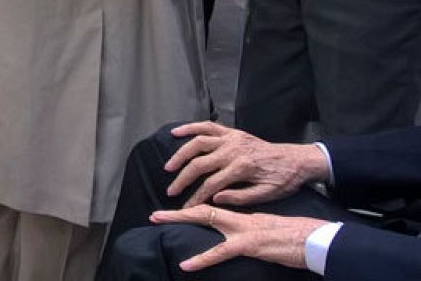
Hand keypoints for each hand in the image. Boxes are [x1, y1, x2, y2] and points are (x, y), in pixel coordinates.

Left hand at [150, 205, 325, 271]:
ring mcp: (245, 230)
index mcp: (246, 217)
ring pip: (207, 221)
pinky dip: (202, 258)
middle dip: (178, 212)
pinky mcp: (250, 245)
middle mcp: (242, 219)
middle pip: (204, 210)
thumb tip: (236, 233)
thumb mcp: (270, 231)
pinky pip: (221, 252)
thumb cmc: (298, 239)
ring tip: (159, 221)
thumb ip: (251, 228)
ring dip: (180, 220)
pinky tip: (186, 264)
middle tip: (155, 215)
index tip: (176, 211)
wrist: (317, 240)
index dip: (194, 208)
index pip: (214, 209)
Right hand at [164, 121, 328, 207]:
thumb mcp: (267, 194)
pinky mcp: (232, 132)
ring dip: (180, 154)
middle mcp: (233, 150)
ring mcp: (232, 138)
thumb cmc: (283, 180)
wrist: (297, 160)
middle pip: (199, 164)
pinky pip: (207, 126)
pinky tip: (175, 132)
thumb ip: (241, 197)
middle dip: (182, 179)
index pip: (211, 184)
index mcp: (242, 168)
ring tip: (169, 167)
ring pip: (198, 143)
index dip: (196, 197)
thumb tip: (216, 198)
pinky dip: (190, 127)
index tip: (186, 207)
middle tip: (171, 191)